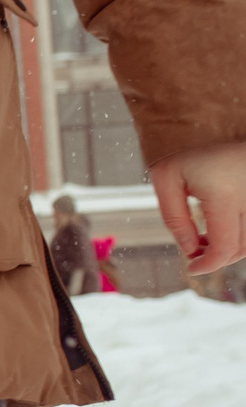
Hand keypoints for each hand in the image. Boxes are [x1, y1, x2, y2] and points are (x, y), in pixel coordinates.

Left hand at [151, 140, 245, 273]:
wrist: (236, 138)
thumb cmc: (197, 158)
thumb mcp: (169, 177)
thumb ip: (173, 215)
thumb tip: (189, 250)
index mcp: (225, 196)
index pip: (225, 247)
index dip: (208, 265)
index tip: (191, 268)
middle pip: (239, 250)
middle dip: (215, 259)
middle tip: (194, 252)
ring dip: (228, 251)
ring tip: (205, 240)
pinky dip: (238, 242)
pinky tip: (222, 233)